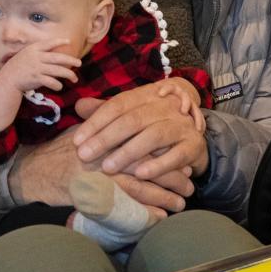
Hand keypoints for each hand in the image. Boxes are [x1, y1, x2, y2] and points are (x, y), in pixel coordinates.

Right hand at [0, 39, 80, 96]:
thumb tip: (55, 55)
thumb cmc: (19, 67)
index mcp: (34, 49)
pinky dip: (57, 85)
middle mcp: (37, 57)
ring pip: (58, 71)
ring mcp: (37, 68)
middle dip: (71, 60)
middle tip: (79, 63)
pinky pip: (51, 82)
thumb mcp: (26, 55)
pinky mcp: (36, 79)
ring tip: (74, 78)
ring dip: (68, 75)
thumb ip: (39, 53)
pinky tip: (59, 86)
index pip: (49, 43)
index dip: (59, 41)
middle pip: (58, 58)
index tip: (68, 41)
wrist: (8, 79)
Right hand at [9, 129, 192, 212]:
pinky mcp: (94, 191)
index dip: (166, 150)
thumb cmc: (58, 154)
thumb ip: (107, 130)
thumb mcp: (83, 134)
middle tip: (189, 182)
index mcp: (108, 134)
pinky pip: (127, 201)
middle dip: (172, 172)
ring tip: (181, 203)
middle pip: (150, 159)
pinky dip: (146, 208)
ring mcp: (101, 171)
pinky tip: (161, 216)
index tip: (182, 158)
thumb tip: (132, 130)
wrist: (31, 171)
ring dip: (166, 193)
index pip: (145, 139)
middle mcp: (107, 150)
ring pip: (142, 181)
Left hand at [72, 83, 209, 180]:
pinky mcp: (194, 145)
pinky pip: (176, 155)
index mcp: (148, 96)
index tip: (76, 140)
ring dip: (129, 152)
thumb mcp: (131, 117)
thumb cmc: (154, 129)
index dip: (96, 122)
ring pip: (154, 135)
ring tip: (108, 167)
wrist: (194, 139)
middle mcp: (166, 107)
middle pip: (133, 119)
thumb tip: (78, 106)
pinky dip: (158, 165)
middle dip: (106, 138)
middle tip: (84, 155)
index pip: (118, 105)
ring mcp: (182, 125)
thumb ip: (106, 113)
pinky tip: (140, 175)